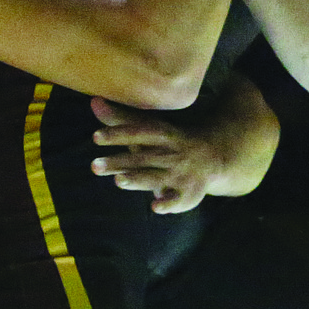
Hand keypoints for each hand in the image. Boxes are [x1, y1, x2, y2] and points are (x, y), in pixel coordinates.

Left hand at [88, 98, 233, 212]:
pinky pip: (178, 200)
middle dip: (119, 162)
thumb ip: (122, 119)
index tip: (96, 137)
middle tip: (94, 166)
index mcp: (163, 135)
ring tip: (118, 181)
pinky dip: (168, 204)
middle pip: (143, 158)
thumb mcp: (151, 129)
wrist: (215, 157)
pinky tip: (154, 207)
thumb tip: (94, 101)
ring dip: (138, 179)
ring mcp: (181, 175)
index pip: (139, 132)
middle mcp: (172, 154)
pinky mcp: (188, 194)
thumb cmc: (171, 142)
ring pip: (157, 178)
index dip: (119, 134)